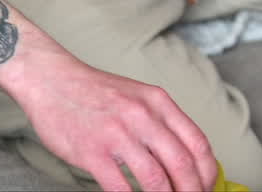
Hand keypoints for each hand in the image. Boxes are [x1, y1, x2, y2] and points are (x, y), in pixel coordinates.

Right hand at [1, 44, 216, 191]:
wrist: (52, 80)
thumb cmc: (97, 93)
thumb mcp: (139, 97)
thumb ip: (162, 122)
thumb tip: (186, 155)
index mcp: (159, 103)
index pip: (198, 143)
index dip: (208, 171)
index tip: (207, 187)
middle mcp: (144, 116)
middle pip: (183, 164)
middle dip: (193, 191)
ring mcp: (118, 134)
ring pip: (156, 180)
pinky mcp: (93, 152)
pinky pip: (120, 187)